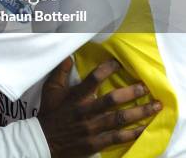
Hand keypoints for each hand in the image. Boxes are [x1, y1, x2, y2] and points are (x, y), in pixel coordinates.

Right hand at [38, 58, 159, 156]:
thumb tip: (69, 57)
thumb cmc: (50, 112)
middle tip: (145, 87)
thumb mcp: (50, 90)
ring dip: (139, 112)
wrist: (44, 140)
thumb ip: (60, 72)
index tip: (118, 63)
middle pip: (111, 100)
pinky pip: (117, 137)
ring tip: (154, 106)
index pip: (92, 80)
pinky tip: (145, 128)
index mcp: (74, 97)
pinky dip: (133, 133)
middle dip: (130, 93)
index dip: (106, 70)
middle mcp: (85, 111)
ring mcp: (91, 128)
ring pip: (119, 119)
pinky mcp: (95, 142)